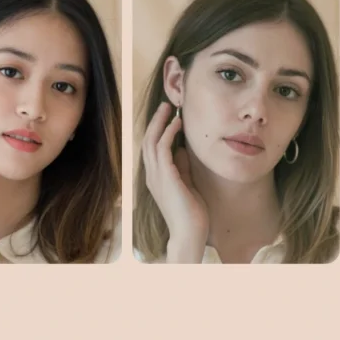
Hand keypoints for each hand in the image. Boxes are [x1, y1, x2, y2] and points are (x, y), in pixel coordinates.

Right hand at [142, 102, 207, 262]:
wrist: (190, 233)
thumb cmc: (191, 213)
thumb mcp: (186, 184)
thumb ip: (182, 168)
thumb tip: (182, 151)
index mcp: (157, 177)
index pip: (152, 148)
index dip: (158, 130)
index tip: (169, 117)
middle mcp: (153, 175)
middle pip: (148, 141)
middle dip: (156, 122)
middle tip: (166, 106)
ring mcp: (157, 176)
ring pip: (152, 142)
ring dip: (160, 123)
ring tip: (170, 109)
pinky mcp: (165, 177)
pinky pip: (162, 149)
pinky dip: (168, 134)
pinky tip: (177, 124)